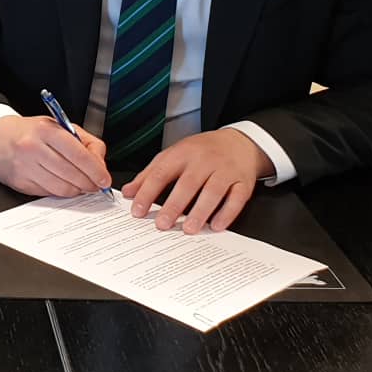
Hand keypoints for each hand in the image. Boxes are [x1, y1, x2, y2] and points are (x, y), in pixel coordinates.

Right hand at [0, 114, 111, 197]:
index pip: (78, 155)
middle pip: (71, 174)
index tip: (104, 179)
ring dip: (76, 190)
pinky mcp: (19, 182)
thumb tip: (100, 165)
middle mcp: (33, 148)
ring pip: (61, 188)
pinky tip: (63, 185)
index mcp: (47, 131)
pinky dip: (60, 192)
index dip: (96, 170)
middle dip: (89, 184)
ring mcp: (25, 167)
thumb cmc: (31, 132)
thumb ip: (85, 142)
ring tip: (81, 186)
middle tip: (96, 186)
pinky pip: (48, 193)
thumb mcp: (59, 126)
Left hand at [119, 127, 271, 232]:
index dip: (148, 192)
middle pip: (188, 183)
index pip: (162, 173)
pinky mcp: (243, 181)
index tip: (138, 211)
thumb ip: (150, 174)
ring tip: (188, 228)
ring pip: (213, 191)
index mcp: (183, 153)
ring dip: (200, 211)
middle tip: (162, 224)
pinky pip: (237, 198)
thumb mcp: (173, 155)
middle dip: (174, 205)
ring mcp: (225, 170)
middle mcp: (204, 160)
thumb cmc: (202, 151)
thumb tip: (128, 192)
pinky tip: (216, 225)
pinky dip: (227, 213)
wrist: (239, 142)